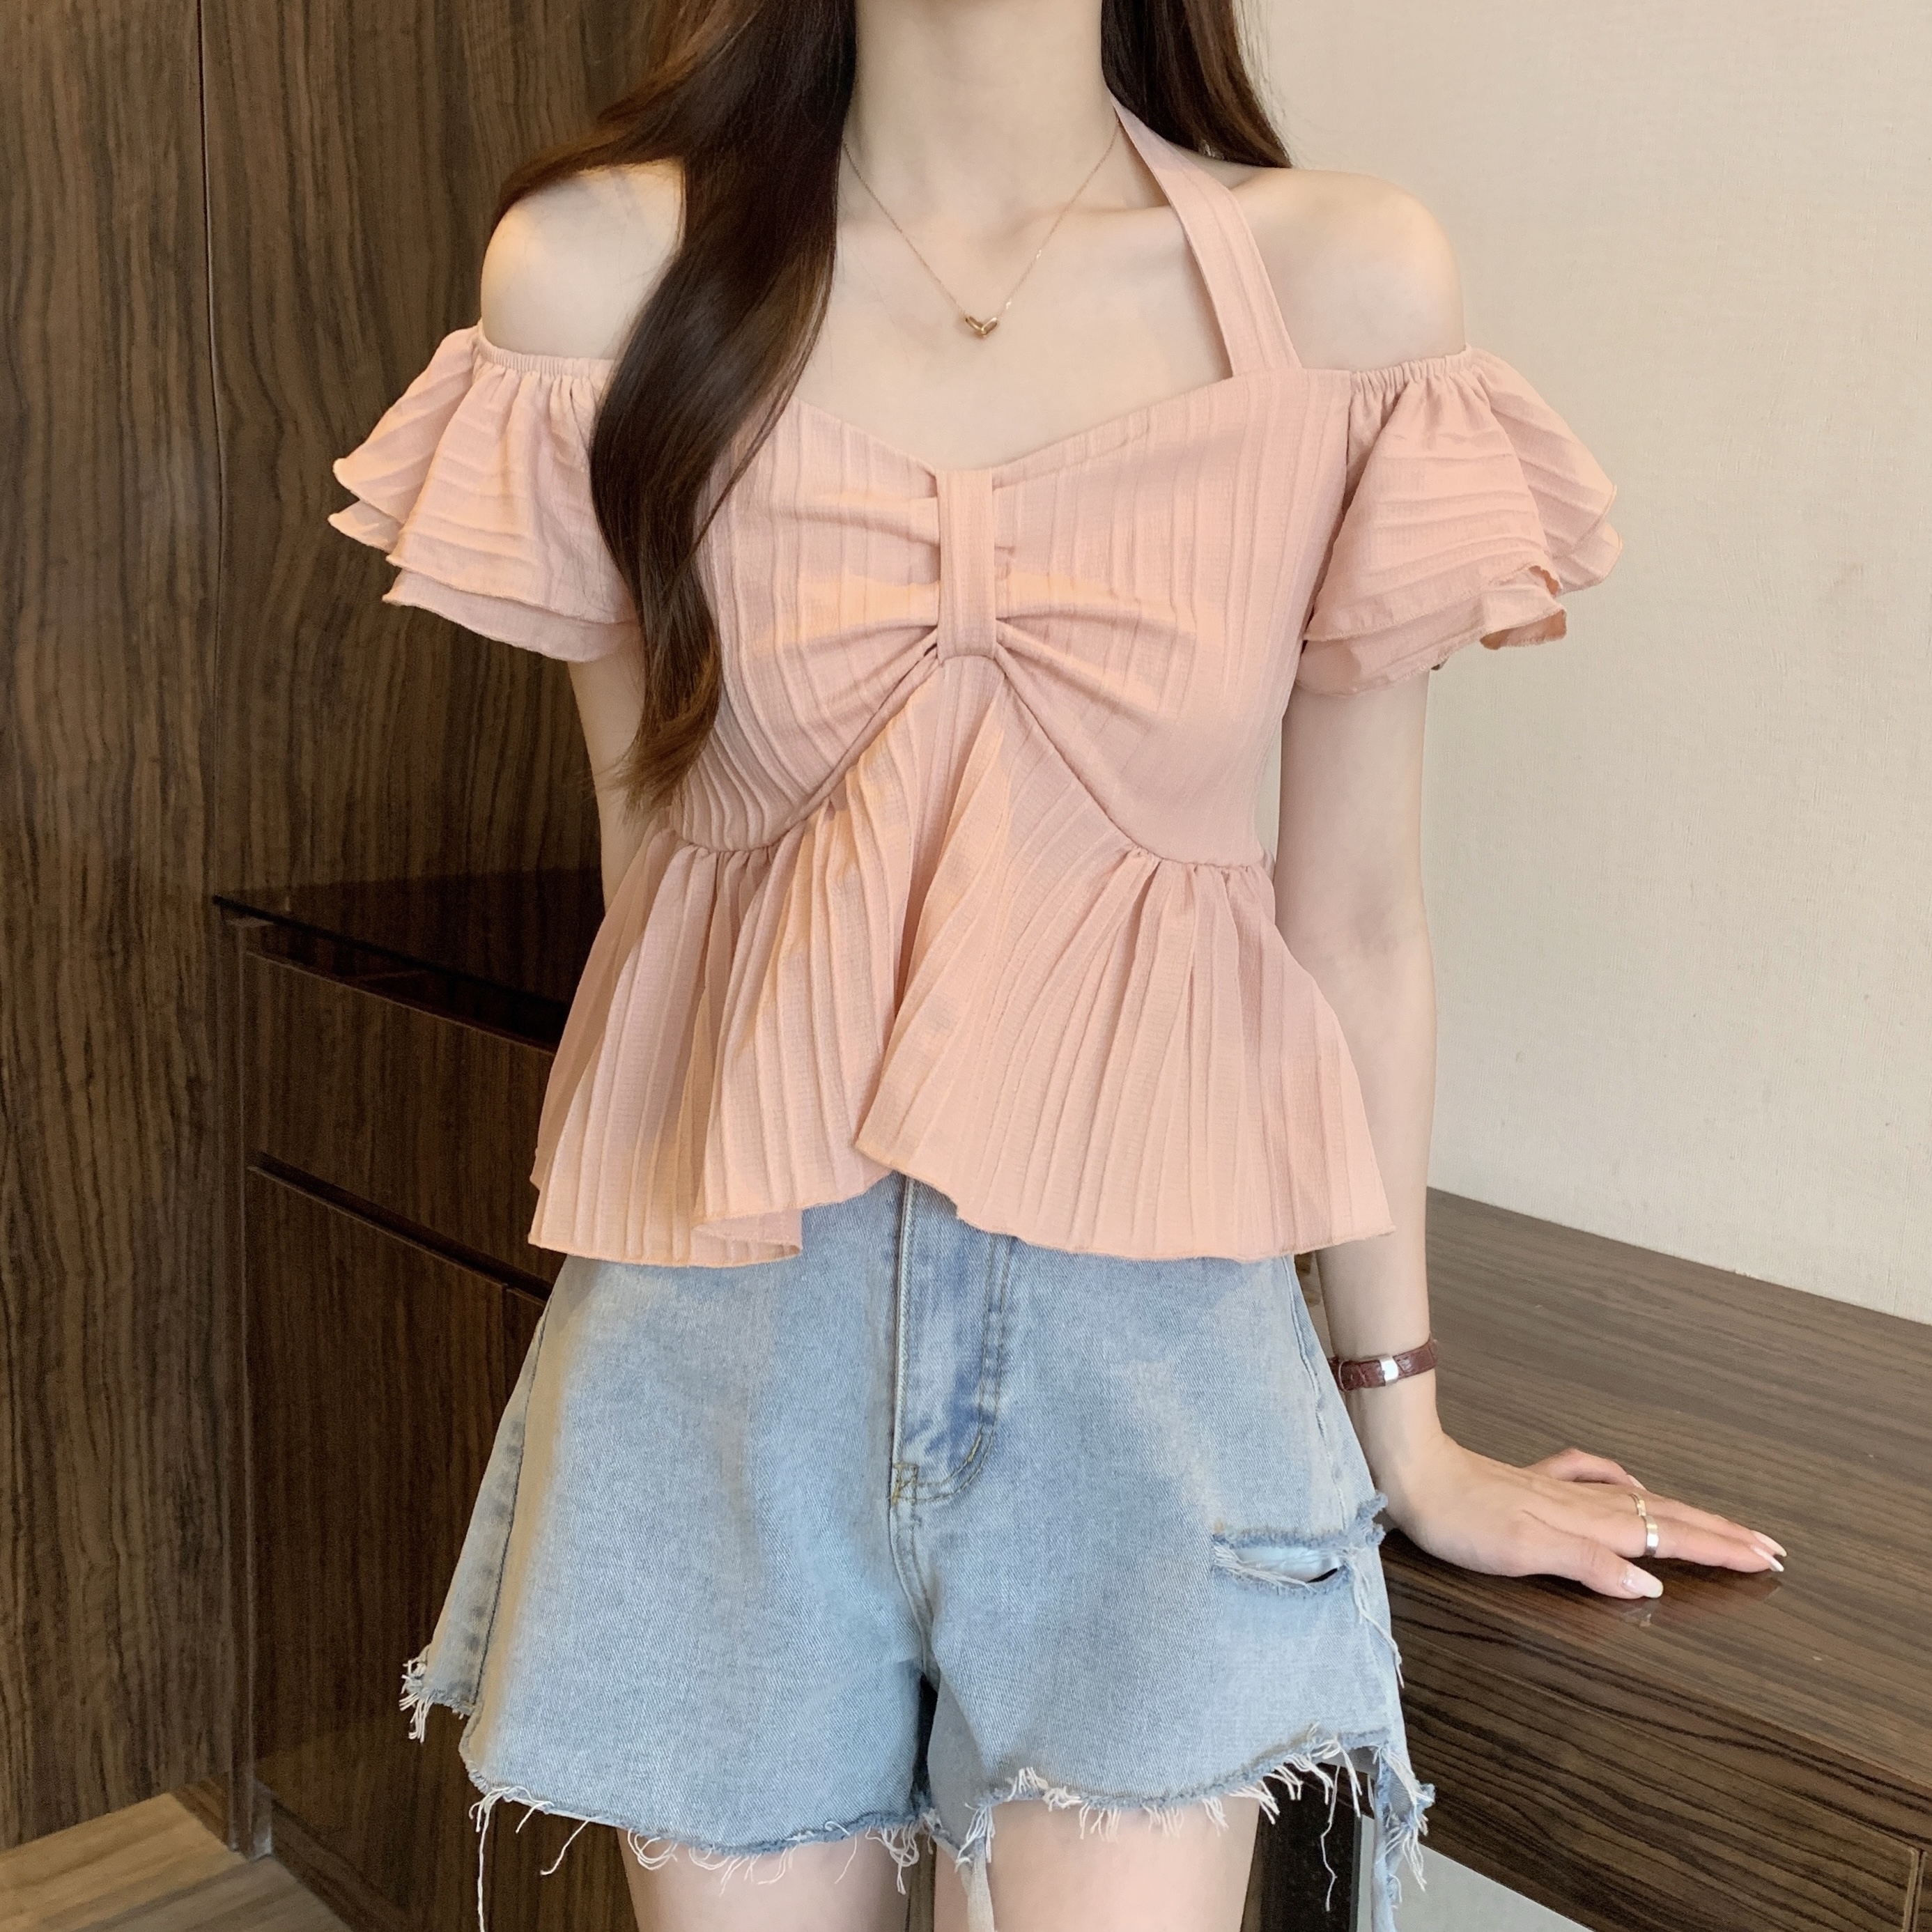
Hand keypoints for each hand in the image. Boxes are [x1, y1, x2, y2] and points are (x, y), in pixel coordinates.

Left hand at [1373, 1428, 1784, 1600]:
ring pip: (1637, 1500)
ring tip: (1719, 1522)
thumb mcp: (1525, 1551)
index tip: (1768, 1560)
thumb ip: (1590, 1566)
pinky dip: (1619, 1482)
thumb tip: (1653, 1583)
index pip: (1668, 1540)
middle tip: (1771, 1547)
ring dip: (1683, 1513)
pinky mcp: (1529, 1482)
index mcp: (1587, 1524)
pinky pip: (1589, 1477)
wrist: (1411, 1472)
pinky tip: (1628, 1483)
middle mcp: (1580, 1504)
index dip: (1719, 1551)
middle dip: (1720, 1533)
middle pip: (1665, 1517)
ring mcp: (1556, 1489)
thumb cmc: (1460, 1520)